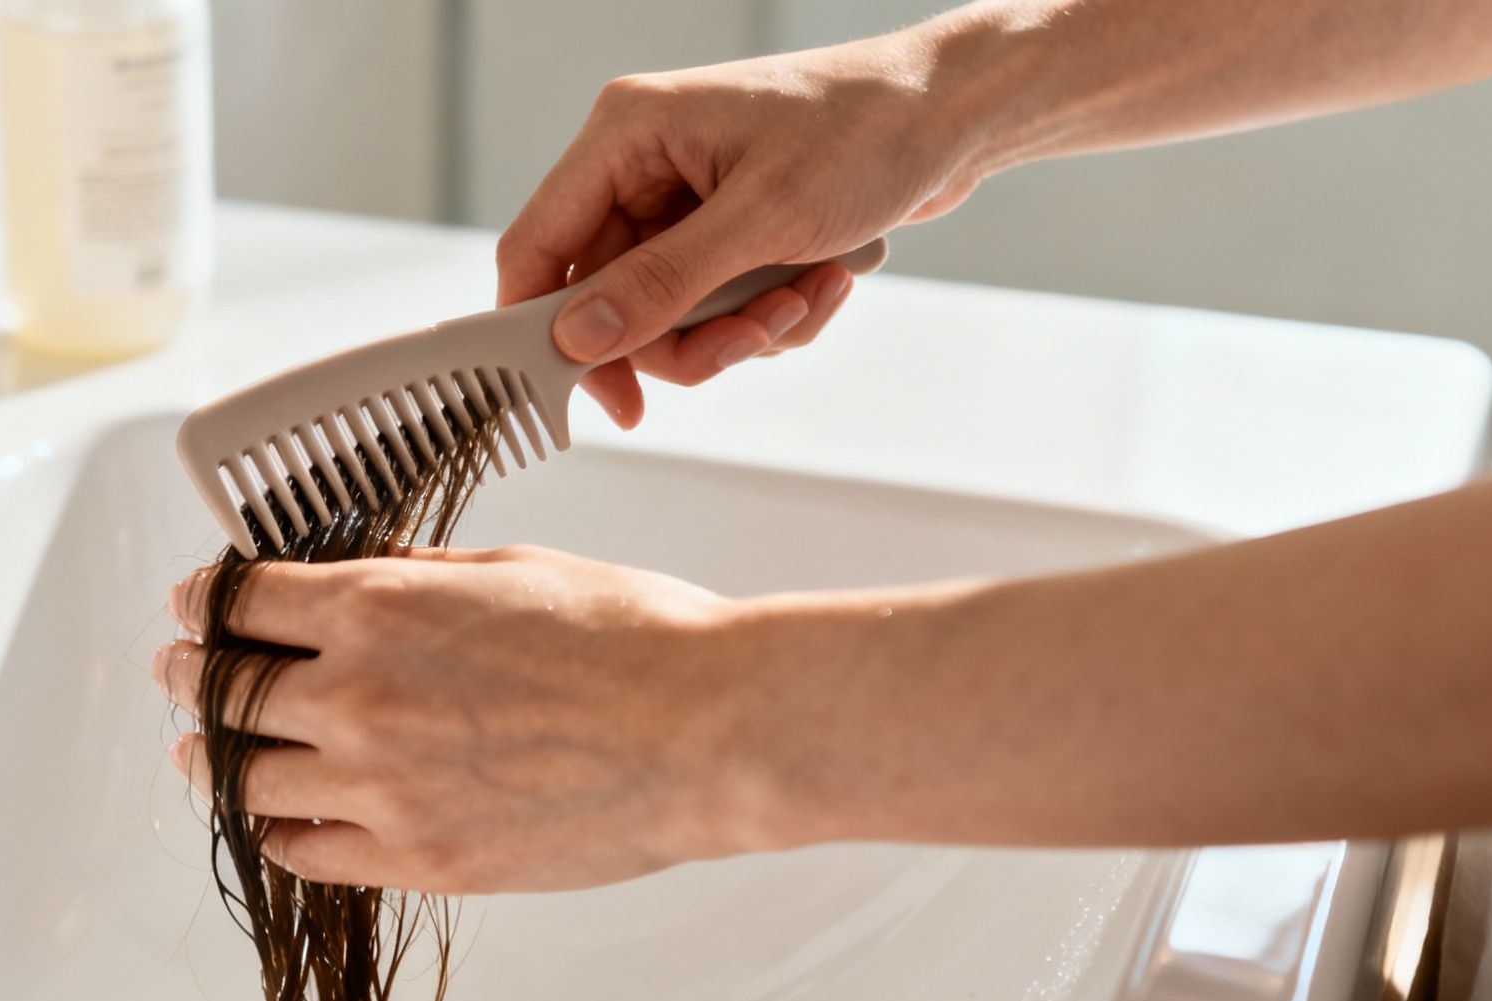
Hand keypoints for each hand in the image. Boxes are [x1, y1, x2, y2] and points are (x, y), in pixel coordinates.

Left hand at [155, 546, 752, 893]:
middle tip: (177, 671)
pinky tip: (275, 819)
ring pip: (244, 777)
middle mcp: (357, 694)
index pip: (238, 601)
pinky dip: (277, 830)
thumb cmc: (631, 637)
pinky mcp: (418, 857)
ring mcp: (381, 784)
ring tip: (199, 754)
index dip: (203, 599)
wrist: (705, 729)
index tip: (195, 604)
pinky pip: (305, 852)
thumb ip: (417, 575)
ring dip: (210, 758)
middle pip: (222, 689)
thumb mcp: (510, 568)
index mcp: (378, 606)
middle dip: (188, 674)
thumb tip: (362, 575)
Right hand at [499, 34, 990, 426]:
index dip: (547, 330)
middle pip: (608, 299)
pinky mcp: (727, 229)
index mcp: (626, 136)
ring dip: (739, 328)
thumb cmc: (866, 132)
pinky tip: (823, 281)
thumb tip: (580, 340)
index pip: (537, 246)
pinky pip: (716, 307)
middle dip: (684, 336)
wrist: (955, 113)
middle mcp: (643, 166)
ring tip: (804, 297)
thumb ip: (662, 284)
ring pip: (668, 315)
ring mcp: (684, 200)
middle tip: (748, 339)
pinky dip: (769, 313)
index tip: (596, 396)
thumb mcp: (763, 218)